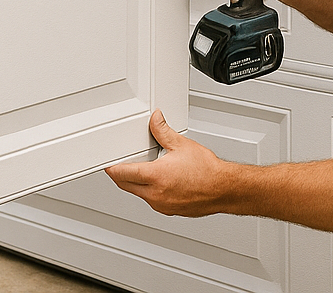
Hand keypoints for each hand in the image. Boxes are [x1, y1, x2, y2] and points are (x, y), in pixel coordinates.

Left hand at [105, 111, 231, 216]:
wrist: (224, 189)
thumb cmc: (208, 171)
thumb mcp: (181, 144)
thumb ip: (162, 131)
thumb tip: (155, 120)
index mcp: (156, 176)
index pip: (122, 173)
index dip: (112, 167)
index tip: (108, 163)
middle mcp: (156, 194)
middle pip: (126, 185)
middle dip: (121, 175)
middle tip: (121, 164)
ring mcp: (161, 205)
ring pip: (138, 194)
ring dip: (136, 183)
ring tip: (146, 170)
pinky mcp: (169, 211)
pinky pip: (151, 201)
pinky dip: (150, 191)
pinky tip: (160, 181)